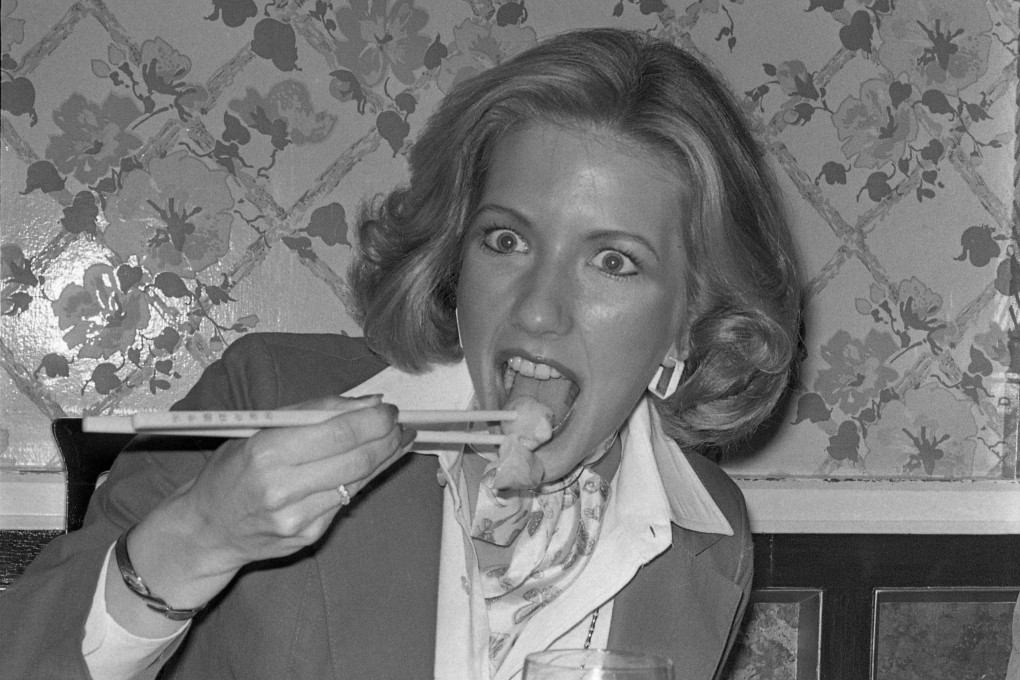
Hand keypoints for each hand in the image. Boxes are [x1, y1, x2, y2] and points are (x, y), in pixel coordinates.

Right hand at [125, 396, 410, 614]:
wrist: (207, 530)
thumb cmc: (232, 470)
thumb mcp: (259, 429)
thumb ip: (313, 413)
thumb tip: (369, 402)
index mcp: (266, 452)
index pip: (337, 432)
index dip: (372, 420)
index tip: (390, 409)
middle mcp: (282, 487)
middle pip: (356, 458)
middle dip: (387, 437)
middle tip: (399, 424)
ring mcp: (298, 517)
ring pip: (359, 481)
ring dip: (385, 457)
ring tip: (396, 439)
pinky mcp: (309, 536)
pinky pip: (347, 500)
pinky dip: (365, 479)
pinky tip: (373, 464)